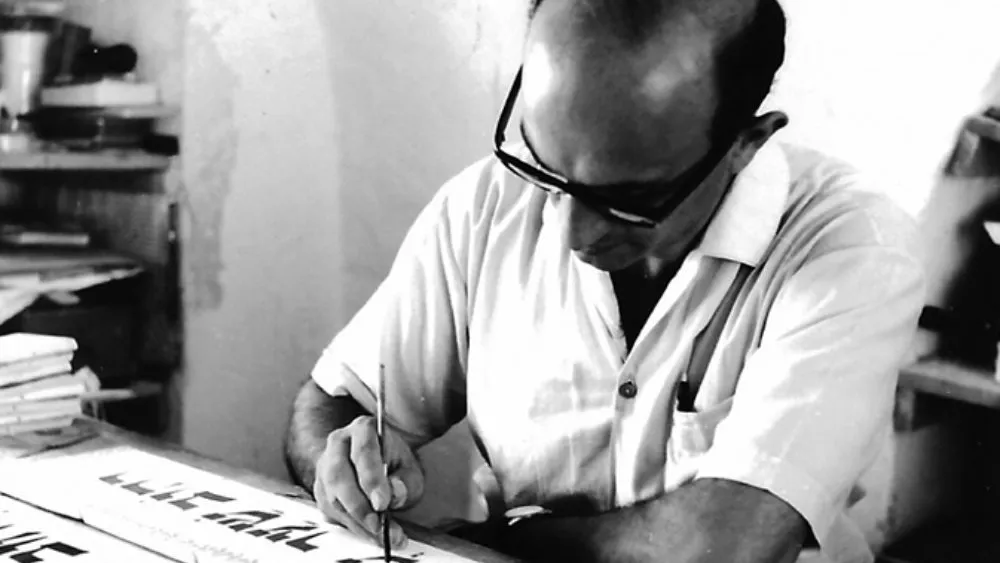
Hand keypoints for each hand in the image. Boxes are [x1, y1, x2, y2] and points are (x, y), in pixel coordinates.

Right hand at [313, 415, 424, 547]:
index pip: (363, 451)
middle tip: (379, 526)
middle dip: (359, 506)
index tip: (382, 503)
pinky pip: (330, 511)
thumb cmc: (395, 465)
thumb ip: (406, 481)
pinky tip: (370, 535)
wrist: (378, 464)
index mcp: (362, 429)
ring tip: (381, 535)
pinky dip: (350, 527)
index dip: (371, 479)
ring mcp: (324, 467)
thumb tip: (395, 493)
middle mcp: (338, 444)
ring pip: (331, 496)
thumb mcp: (410, 469)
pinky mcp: (320, 490)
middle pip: (340, 475)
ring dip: (356, 521)